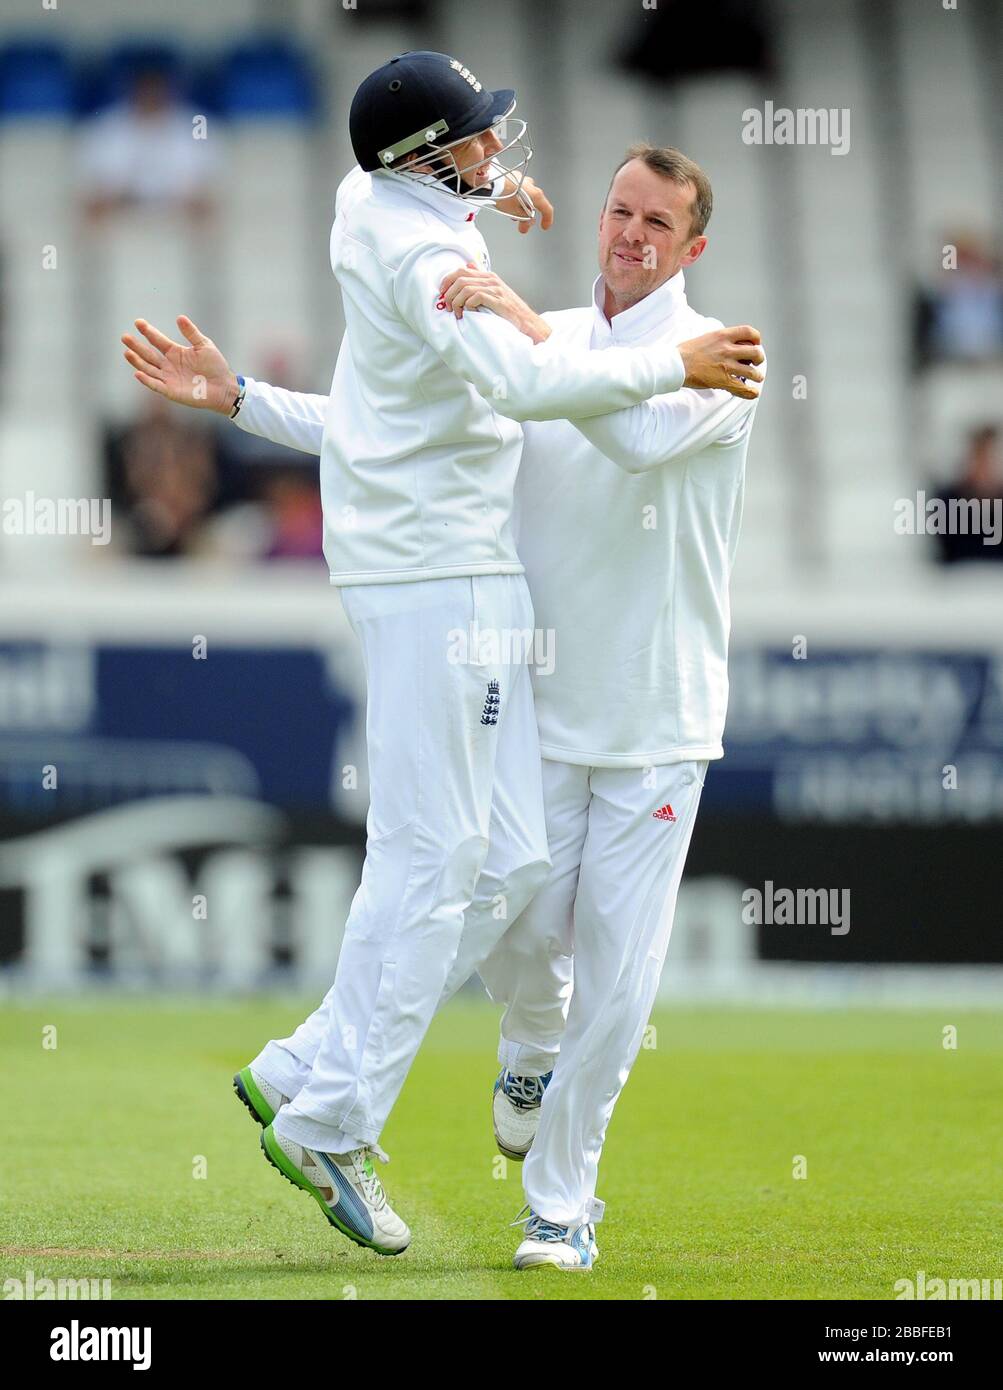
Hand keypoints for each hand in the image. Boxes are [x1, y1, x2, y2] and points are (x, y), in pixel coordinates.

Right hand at [121, 315, 238, 413]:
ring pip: (148, 368)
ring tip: (127, 352)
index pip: (157, 340)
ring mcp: (168, 378)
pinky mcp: (171, 391)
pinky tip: (138, 372)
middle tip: (124, 336)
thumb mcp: (204, 345)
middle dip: (136, 346)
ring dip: (137, 361)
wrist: (224, 387)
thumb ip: (191, 333)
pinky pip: (156, 385)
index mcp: (175, 352)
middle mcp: (168, 365)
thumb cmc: (215, 366)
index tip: (138, 322)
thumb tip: (180, 317)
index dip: (148, 332)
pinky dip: (147, 380)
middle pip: (148, 354)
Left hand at [439, 263, 550, 343]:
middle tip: (448, 306)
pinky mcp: (497, 300)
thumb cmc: (509, 312)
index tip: (442, 293)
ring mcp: (494, 289)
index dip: (447, 280)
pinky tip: (467, 314)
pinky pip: (475, 297)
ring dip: (456, 301)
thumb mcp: (495, 293)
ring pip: (465, 288)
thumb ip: (481, 281)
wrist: (527, 322)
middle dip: (449, 293)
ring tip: (456, 313)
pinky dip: (467, 306)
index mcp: (489, 276)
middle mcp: (491, 279)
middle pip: (460, 278)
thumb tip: (469, 266)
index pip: (461, 270)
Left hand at [496, 174, 554, 233]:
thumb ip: (525, 219)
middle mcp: (531, 185)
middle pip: (534, 204)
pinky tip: (508, 205)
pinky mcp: (514, 178)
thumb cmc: (504, 195)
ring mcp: (523, 180)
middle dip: (528, 216)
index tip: (544, 226)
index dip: (547, 220)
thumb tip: (528, 222)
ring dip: (521, 208)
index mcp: (536, 194)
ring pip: (526, 197)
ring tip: (512, 215)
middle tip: (523, 226)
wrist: (491, 182)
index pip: (547, 209)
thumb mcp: (516, 213)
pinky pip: (518, 191)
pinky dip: (516, 199)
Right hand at [678, 326, 764, 399]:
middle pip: (756, 352)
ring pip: (753, 372)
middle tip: (756, 363)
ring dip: (757, 376)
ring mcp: (726, 366)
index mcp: (722, 336)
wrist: (675, 365)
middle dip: (759, 358)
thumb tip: (725, 345)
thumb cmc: (685, 353)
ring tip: (756, 378)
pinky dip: (751, 392)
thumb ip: (718, 341)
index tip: (756, 344)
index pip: (748, 332)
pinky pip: (743, 388)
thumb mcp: (705, 338)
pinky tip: (753, 393)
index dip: (756, 338)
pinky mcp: (723, 381)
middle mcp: (727, 349)